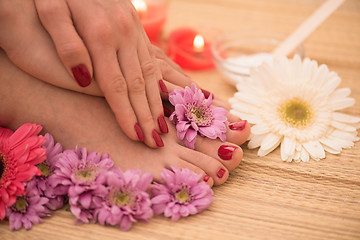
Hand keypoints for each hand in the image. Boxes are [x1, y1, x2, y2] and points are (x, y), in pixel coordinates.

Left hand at [1, 0, 168, 147]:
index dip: (126, 114)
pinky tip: (164, 94)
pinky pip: (152, 59)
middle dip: (148, 116)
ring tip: (164, 126)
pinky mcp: (136, 27)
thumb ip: (67, 46)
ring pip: (150, 74)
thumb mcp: (51, 11)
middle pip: (138, 86)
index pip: (116, 87)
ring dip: (157, 103)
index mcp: (102, 36)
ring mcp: (133, 30)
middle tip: (156, 142)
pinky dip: (160, 81)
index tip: (135, 137)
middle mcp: (124, 35)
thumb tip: (86, 80)